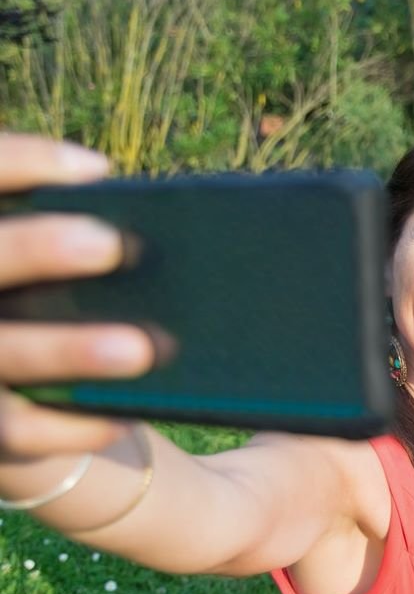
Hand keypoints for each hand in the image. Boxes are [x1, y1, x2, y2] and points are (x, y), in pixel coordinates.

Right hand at [0, 133, 153, 458]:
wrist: (42, 412)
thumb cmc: (79, 320)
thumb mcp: (86, 281)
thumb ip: (104, 253)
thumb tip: (212, 235)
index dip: (24, 163)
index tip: (98, 171)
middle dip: (38, 249)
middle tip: (112, 245)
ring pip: (4, 354)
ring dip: (68, 349)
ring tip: (142, 350)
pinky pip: (16, 431)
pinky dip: (70, 427)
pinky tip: (120, 421)